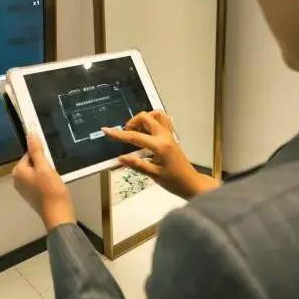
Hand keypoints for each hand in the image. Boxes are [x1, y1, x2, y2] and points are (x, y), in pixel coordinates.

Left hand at [12, 131, 75, 230]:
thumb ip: (36, 150)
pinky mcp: (32, 194)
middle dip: (44, 164)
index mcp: (18, 172)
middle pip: (33, 162)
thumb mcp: (45, 167)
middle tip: (53, 172)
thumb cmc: (51, 191)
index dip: (42, 155)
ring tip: (54, 180)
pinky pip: (39, 180)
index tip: (50, 162)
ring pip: (37, 171)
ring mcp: (24, 188)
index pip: (30, 153)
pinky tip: (53, 186)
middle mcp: (17, 180)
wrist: (58, 214)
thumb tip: (30, 133)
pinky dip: (47, 180)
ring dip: (47, 172)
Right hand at [102, 111, 220, 199]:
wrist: (191, 183)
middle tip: (126, 134)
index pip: (135, 137)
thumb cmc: (174, 181)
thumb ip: (136, 164)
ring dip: (144, 119)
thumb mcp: (153, 175)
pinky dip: (152, 121)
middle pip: (146, 118)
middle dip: (133, 123)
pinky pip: (163, 121)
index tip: (107, 130)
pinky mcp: (171, 136)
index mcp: (160, 146)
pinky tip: (146, 132)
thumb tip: (121, 158)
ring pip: (156, 115)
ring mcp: (169, 135)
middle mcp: (165, 136)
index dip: (119, 134)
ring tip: (137, 132)